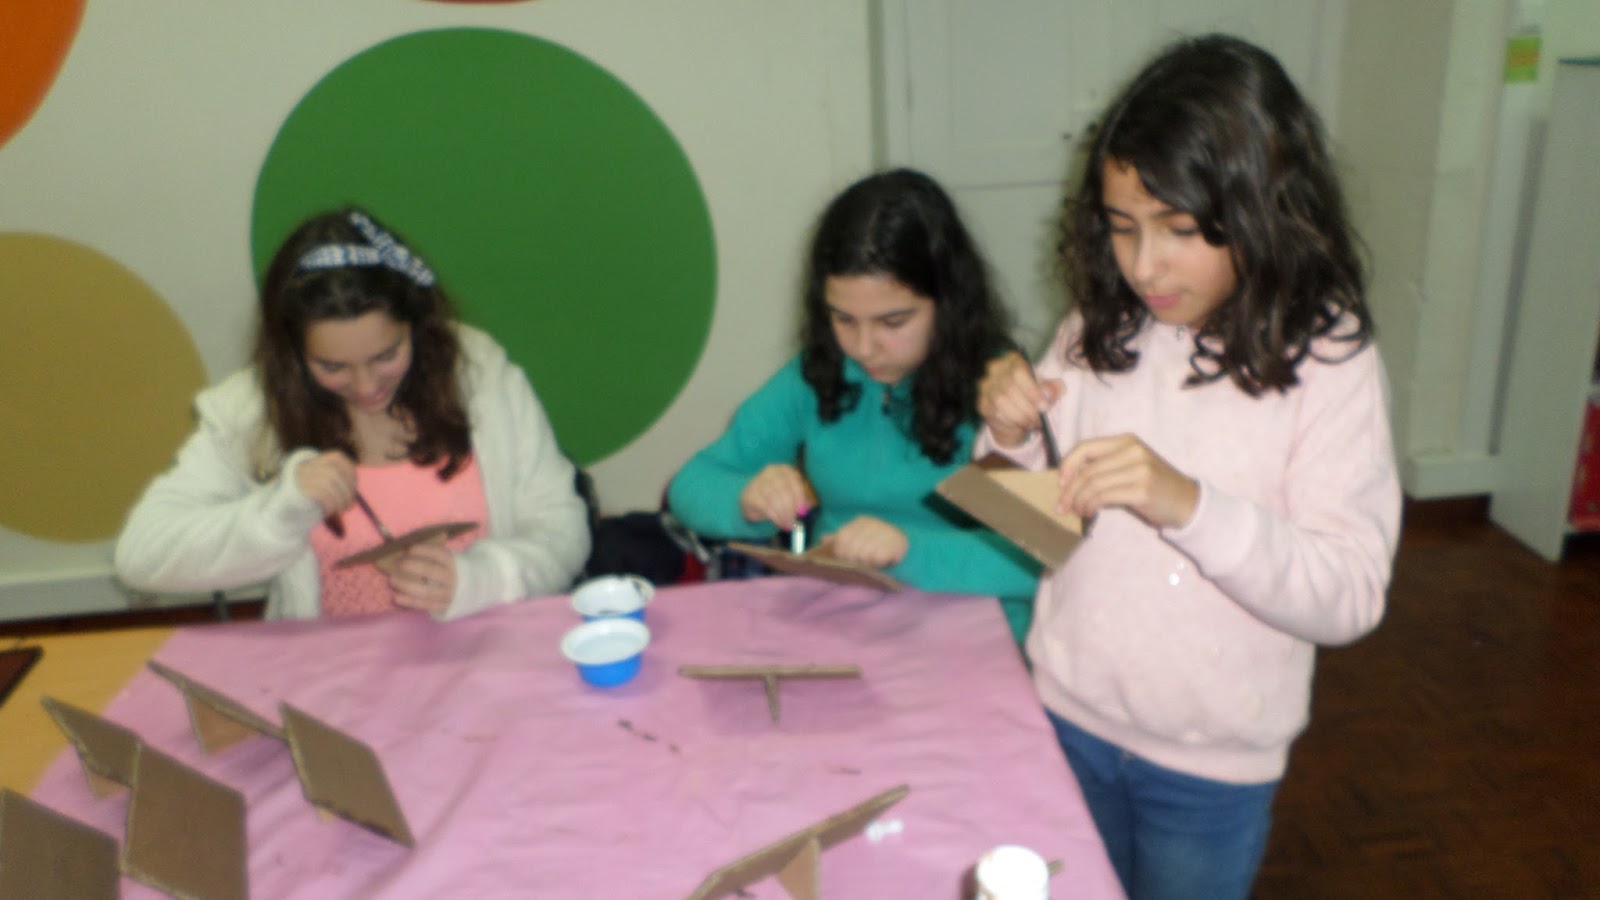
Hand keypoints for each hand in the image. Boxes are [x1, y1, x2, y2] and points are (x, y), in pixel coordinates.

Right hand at [295, 451, 356, 516]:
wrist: (284, 513)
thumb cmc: (310, 501)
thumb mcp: (324, 488)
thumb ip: (339, 484)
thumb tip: (355, 491)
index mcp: (313, 460)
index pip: (337, 458)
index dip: (350, 471)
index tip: (354, 488)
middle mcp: (305, 466)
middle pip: (334, 472)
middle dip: (347, 490)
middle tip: (350, 504)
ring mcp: (299, 477)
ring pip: (329, 483)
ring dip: (340, 499)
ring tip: (341, 509)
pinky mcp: (295, 490)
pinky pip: (320, 494)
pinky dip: (330, 504)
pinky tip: (328, 511)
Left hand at [376, 538, 455, 614]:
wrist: (468, 589)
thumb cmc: (448, 570)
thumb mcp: (445, 560)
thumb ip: (430, 556)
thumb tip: (402, 550)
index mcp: (453, 563)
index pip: (439, 554)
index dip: (424, 551)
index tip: (409, 549)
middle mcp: (452, 578)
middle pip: (432, 571)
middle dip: (413, 567)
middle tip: (398, 564)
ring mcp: (448, 594)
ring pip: (426, 591)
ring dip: (407, 586)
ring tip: (392, 580)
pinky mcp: (443, 606)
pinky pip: (424, 605)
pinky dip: (409, 602)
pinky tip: (396, 597)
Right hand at [739, 464, 814, 530]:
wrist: (752, 499)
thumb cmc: (776, 496)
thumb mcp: (791, 495)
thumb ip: (799, 501)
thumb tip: (804, 510)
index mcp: (784, 469)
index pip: (794, 479)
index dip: (800, 496)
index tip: (803, 511)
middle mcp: (771, 471)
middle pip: (784, 490)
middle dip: (790, 509)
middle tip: (794, 522)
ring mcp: (758, 481)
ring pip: (774, 499)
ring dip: (782, 514)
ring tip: (787, 524)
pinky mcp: (750, 493)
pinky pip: (764, 505)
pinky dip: (774, 516)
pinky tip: (778, 522)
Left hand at [823, 515, 907, 568]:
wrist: (902, 543)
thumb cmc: (875, 543)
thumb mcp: (858, 539)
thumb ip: (840, 539)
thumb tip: (823, 538)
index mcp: (860, 521)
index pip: (842, 538)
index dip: (841, 553)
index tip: (845, 560)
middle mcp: (872, 524)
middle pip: (853, 548)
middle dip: (854, 560)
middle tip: (859, 564)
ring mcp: (885, 532)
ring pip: (865, 554)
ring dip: (866, 563)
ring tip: (870, 563)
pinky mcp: (895, 543)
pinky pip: (878, 558)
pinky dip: (877, 563)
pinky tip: (880, 562)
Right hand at [977, 352, 1061, 447]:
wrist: (1013, 410)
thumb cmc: (1031, 394)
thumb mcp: (1045, 389)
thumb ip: (1051, 388)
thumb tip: (1051, 391)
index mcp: (1012, 360)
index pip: (1018, 372)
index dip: (1032, 391)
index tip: (1044, 406)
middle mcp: (995, 370)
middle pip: (1009, 390)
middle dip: (1027, 408)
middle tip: (1039, 419)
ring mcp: (985, 386)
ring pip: (1001, 404)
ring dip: (1019, 417)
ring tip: (1031, 423)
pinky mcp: (981, 403)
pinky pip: (995, 414)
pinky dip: (1010, 422)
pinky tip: (1019, 425)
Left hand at [1057, 434, 1198, 528]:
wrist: (1186, 501)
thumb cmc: (1152, 485)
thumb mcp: (1130, 466)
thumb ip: (1104, 465)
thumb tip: (1068, 478)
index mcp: (1126, 441)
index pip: (1086, 447)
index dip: (1067, 464)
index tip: (1059, 483)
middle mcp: (1133, 451)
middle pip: (1087, 469)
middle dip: (1069, 490)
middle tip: (1061, 506)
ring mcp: (1139, 469)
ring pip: (1093, 484)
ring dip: (1078, 501)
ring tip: (1076, 511)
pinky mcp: (1142, 490)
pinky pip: (1105, 497)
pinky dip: (1091, 506)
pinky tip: (1089, 513)